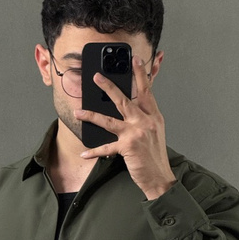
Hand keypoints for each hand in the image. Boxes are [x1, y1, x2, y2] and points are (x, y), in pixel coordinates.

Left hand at [75, 55, 176, 199]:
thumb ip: (144, 120)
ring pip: (109, 120)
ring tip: (78, 112)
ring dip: (91, 115)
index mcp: (154, 117)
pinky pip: (106, 147)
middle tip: (96, 77)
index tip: (135, 61)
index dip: (140, 75)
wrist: (159, 177)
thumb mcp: (154, 134)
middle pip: (124, 100)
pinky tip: (84, 152)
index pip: (146, 92)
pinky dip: (94, 151)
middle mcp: (145, 122)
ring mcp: (136, 133)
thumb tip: (129, 110)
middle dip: (109, 87)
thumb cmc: (155, 157)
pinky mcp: (127, 147)